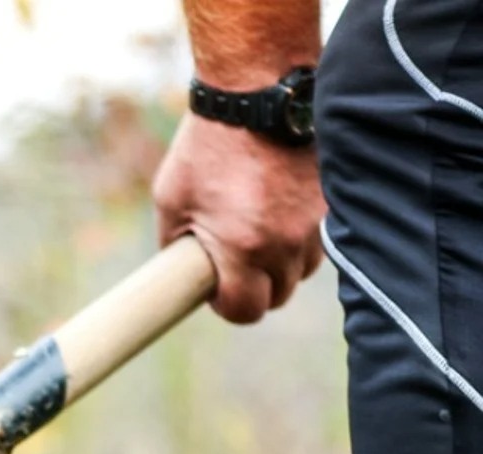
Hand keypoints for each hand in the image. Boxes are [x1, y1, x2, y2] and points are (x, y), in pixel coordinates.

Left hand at [153, 113, 325, 323]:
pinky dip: (302, 237)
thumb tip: (182, 276)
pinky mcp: (334, 200)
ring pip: (303, 270)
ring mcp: (316, 221)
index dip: (228, 306)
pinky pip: (321, 239)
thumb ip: (175, 245)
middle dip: (255, 287)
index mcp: (243, 247)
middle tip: (235, 264)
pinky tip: (281, 214)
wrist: (258, 91)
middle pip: (278, 295)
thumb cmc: (207, 146)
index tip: (218, 291)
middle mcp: (286, 241)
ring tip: (258, 233)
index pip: (246, 310)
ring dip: (282, 263)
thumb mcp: (171, 200)